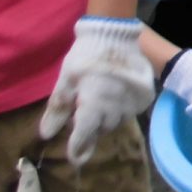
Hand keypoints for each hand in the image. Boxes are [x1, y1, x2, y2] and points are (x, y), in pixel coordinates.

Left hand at [37, 16, 155, 166]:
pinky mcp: (145, 96)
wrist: (114, 34)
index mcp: (92, 106)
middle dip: (91, 126)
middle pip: (101, 129)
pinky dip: (122, 109)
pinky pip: (132, 112)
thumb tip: (46, 136)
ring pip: (117, 121)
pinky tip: (115, 97)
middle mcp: (115, 109)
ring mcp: (133, 103)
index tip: (74, 157)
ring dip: (107, 118)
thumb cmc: (84, 57)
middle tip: (84, 113)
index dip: (77, 148)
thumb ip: (58, 109)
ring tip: (100, 103)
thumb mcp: (65, 81)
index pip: (84, 136)